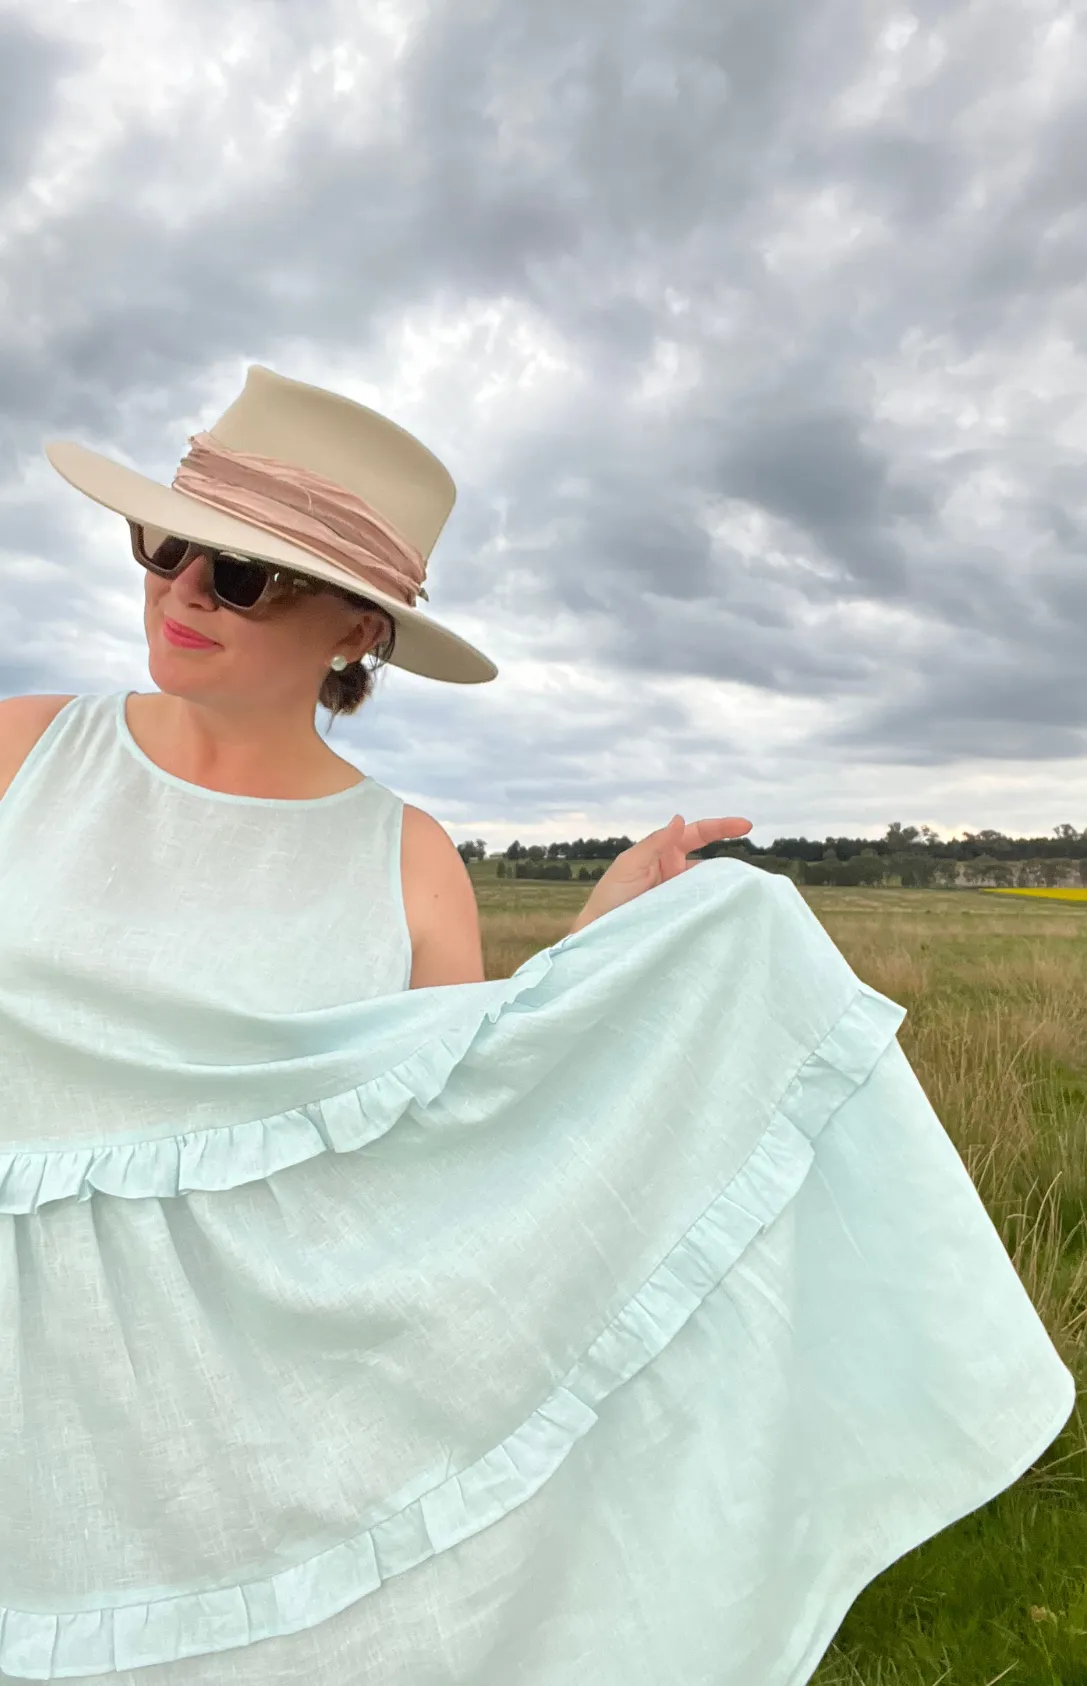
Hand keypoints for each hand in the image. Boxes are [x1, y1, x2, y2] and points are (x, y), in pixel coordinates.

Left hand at [569, 813, 752, 933]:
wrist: (599, 935)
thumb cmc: (610, 897)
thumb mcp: (630, 865)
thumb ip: (655, 843)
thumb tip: (680, 819)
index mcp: (664, 853)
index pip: (697, 834)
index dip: (721, 827)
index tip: (746, 826)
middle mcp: (676, 871)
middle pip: (710, 861)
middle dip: (731, 863)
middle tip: (751, 875)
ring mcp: (681, 895)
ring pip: (711, 885)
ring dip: (726, 888)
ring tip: (744, 894)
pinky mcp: (682, 916)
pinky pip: (704, 908)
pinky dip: (718, 907)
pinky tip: (730, 912)